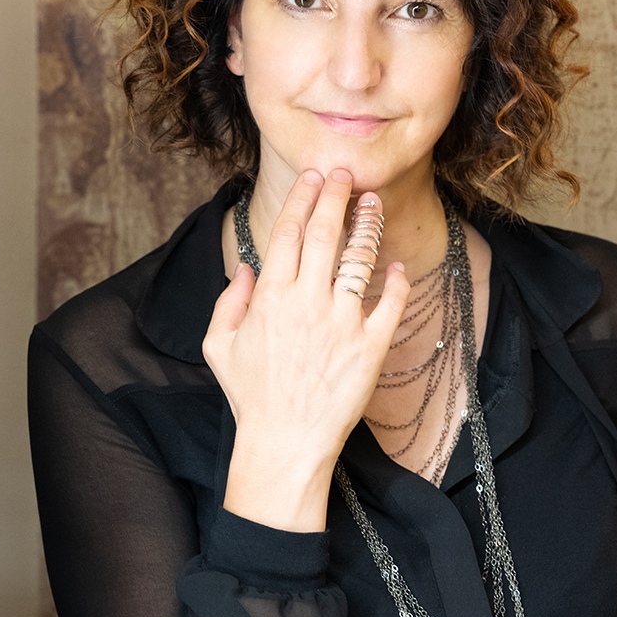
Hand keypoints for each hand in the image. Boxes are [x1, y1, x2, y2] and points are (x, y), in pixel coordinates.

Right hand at [203, 168, 409, 530]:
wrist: (284, 443)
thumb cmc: (251, 396)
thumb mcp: (219, 347)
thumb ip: (229, 302)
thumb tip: (244, 267)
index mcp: (271, 298)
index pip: (289, 232)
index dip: (304, 198)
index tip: (314, 176)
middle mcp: (307, 303)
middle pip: (325, 234)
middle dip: (336, 195)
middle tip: (346, 173)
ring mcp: (342, 324)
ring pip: (359, 260)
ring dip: (368, 226)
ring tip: (374, 203)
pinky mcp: (369, 348)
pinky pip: (390, 305)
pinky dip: (397, 283)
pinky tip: (397, 267)